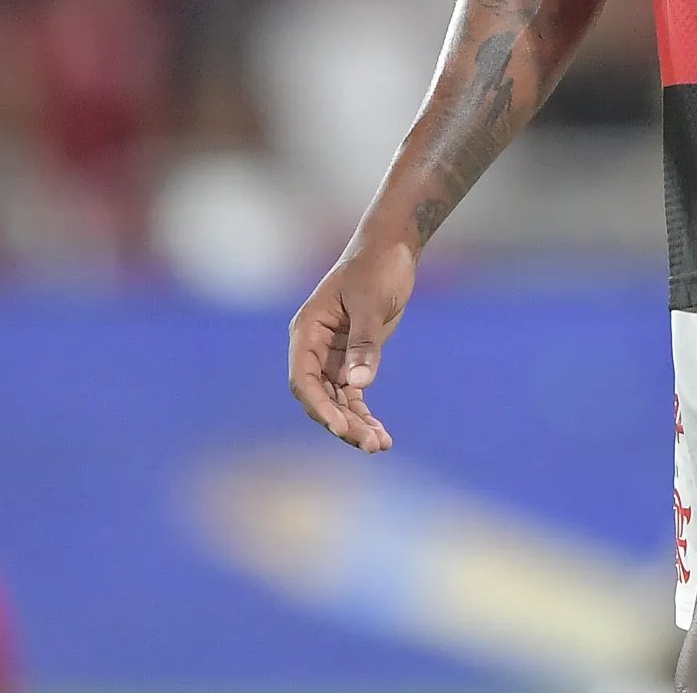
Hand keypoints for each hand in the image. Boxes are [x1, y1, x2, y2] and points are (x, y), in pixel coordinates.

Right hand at [287, 240, 417, 451]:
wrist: (392, 250)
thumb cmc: (377, 267)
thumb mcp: (372, 302)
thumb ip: (365, 343)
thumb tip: (359, 384)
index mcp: (307, 331)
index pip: (304, 378)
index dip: (319, 406)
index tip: (340, 426)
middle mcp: (314, 348)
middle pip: (320, 397)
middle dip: (342, 423)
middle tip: (370, 444)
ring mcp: (332, 357)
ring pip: (337, 401)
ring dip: (355, 425)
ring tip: (380, 445)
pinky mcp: (352, 361)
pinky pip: (353, 396)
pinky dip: (365, 415)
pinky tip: (382, 436)